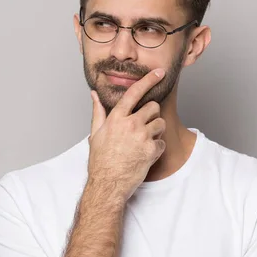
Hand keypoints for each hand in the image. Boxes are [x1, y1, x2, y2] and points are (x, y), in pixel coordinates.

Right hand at [87, 69, 166, 200]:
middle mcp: (130, 124)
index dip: (148, 80)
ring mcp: (142, 137)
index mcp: (116, 118)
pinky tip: (144, 154)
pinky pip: (162, 142)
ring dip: (155, 131)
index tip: (159, 72)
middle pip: (153, 107)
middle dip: (151, 115)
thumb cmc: (100, 160)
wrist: (108, 184)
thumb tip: (94, 95)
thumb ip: (98, 112)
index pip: (134, 93)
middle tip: (143, 126)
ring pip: (161, 123)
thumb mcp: (96, 133)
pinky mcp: (152, 150)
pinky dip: (156, 148)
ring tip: (143, 142)